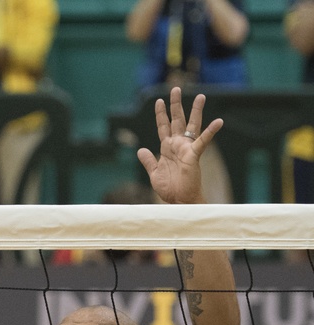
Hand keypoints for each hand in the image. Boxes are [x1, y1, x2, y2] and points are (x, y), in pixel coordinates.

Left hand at [137, 87, 221, 204]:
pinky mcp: (193, 155)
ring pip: (192, 126)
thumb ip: (148, 161)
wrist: (178, 200)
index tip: (159, 101)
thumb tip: (140, 149)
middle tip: (176, 88)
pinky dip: (210, 131)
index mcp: (167, 148)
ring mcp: (186, 149)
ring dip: (196, 111)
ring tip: (200, 96)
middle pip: (177, 120)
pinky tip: (219, 121)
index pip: (163, 127)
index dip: (161, 114)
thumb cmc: (169, 188)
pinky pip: (203, 141)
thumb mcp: (154, 173)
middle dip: (176, 105)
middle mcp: (178, 145)